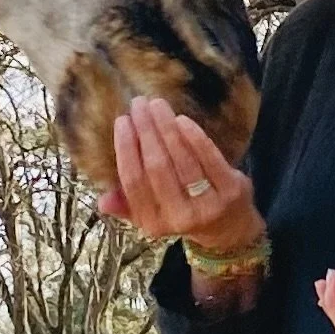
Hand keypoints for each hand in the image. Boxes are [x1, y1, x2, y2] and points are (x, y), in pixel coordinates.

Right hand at [102, 95, 264, 256]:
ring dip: (166, 127)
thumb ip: (127, 207)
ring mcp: (208, 204)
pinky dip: (193, 136)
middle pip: (157, 166)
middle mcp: (180, 216)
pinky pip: (209, 157)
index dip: (126, 149)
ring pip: (182, 158)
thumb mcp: (153, 216)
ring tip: (157, 104)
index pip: (134, 182)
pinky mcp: (231, 190)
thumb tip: (102, 201)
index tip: (122, 121)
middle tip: (138, 104)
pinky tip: (180, 119)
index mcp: (154, 223)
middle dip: (145, 131)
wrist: (230, 229)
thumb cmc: (183, 212)